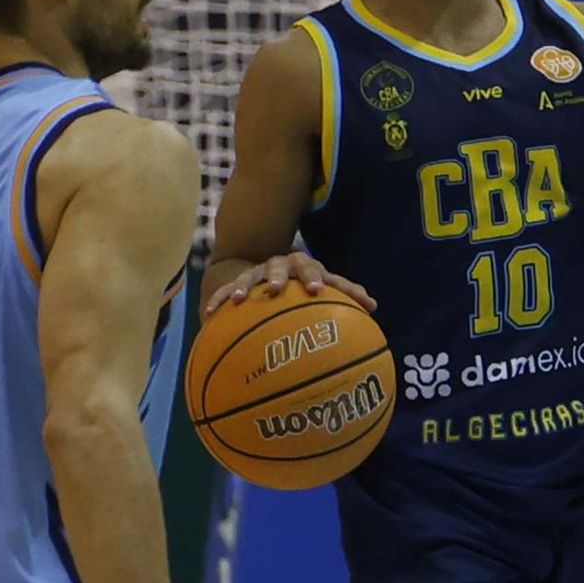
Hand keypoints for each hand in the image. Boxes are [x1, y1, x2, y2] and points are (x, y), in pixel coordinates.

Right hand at [205, 251, 376, 316]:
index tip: (316, 291)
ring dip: (244, 287)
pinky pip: (226, 293)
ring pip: (250, 277)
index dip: (315, 277)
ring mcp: (258, 274)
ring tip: (238, 300)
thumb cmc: (306, 287)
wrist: (274, 273)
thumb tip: (374, 307)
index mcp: (304, 266)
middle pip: (279, 265)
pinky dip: (219, 302)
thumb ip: (347, 296)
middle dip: (278, 276)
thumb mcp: (326, 289)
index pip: (312, 268)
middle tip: (277, 289)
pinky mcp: (239, 285)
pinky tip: (208, 316)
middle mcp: (280, 266)